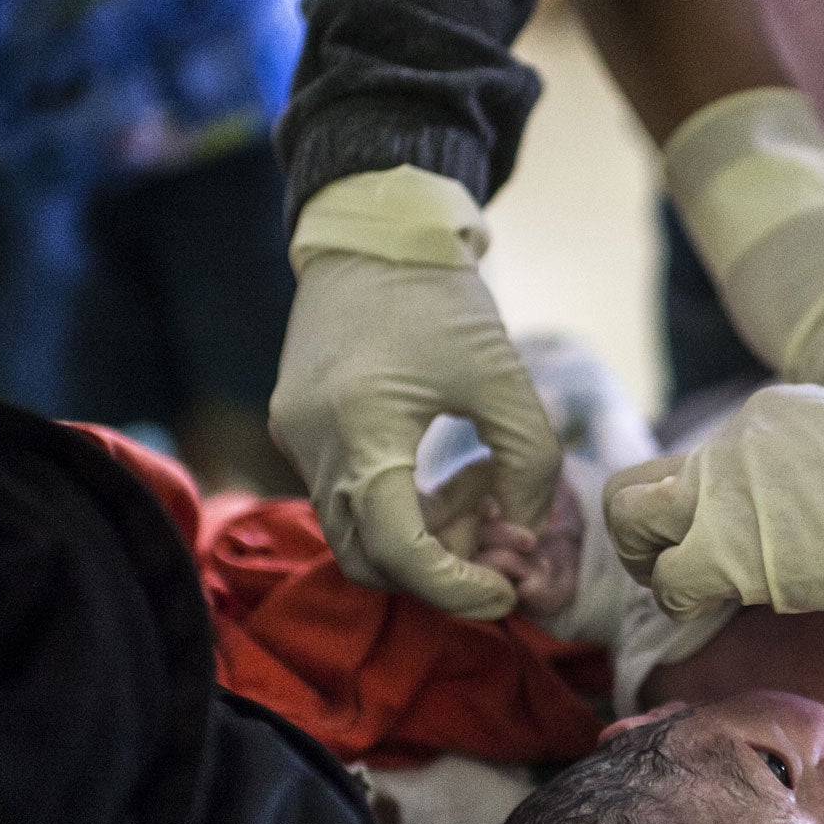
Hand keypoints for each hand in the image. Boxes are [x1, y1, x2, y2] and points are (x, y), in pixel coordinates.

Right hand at [270, 167, 562, 619]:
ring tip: (480, 489)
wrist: (370, 229)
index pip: (397, 549)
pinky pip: (344, 495)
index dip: (453, 587)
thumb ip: (529, 459)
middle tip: (499, 549)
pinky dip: (397, 505)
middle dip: (438, 570)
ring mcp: (294, 438)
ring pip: (355, 530)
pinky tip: (443, 471)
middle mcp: (312, 443)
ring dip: (420, 535)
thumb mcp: (504, 374)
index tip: (505, 594)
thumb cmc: (441, 296)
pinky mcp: (295, 427)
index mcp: (361, 428)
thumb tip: (526, 530)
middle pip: (368, 557)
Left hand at [602, 383, 823, 620]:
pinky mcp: (736, 550)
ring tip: (688, 594)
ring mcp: (726, 495)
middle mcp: (730, 448)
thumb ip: (808, 465)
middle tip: (667, 566)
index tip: (719, 537)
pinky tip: (715, 610)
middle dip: (638, 534)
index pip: (697, 464)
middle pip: (633, 487)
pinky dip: (683, 603)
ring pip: (630, 527)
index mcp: (762, 419)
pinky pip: (675, 583)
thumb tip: (806, 499)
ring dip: (650, 569)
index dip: (697, 509)